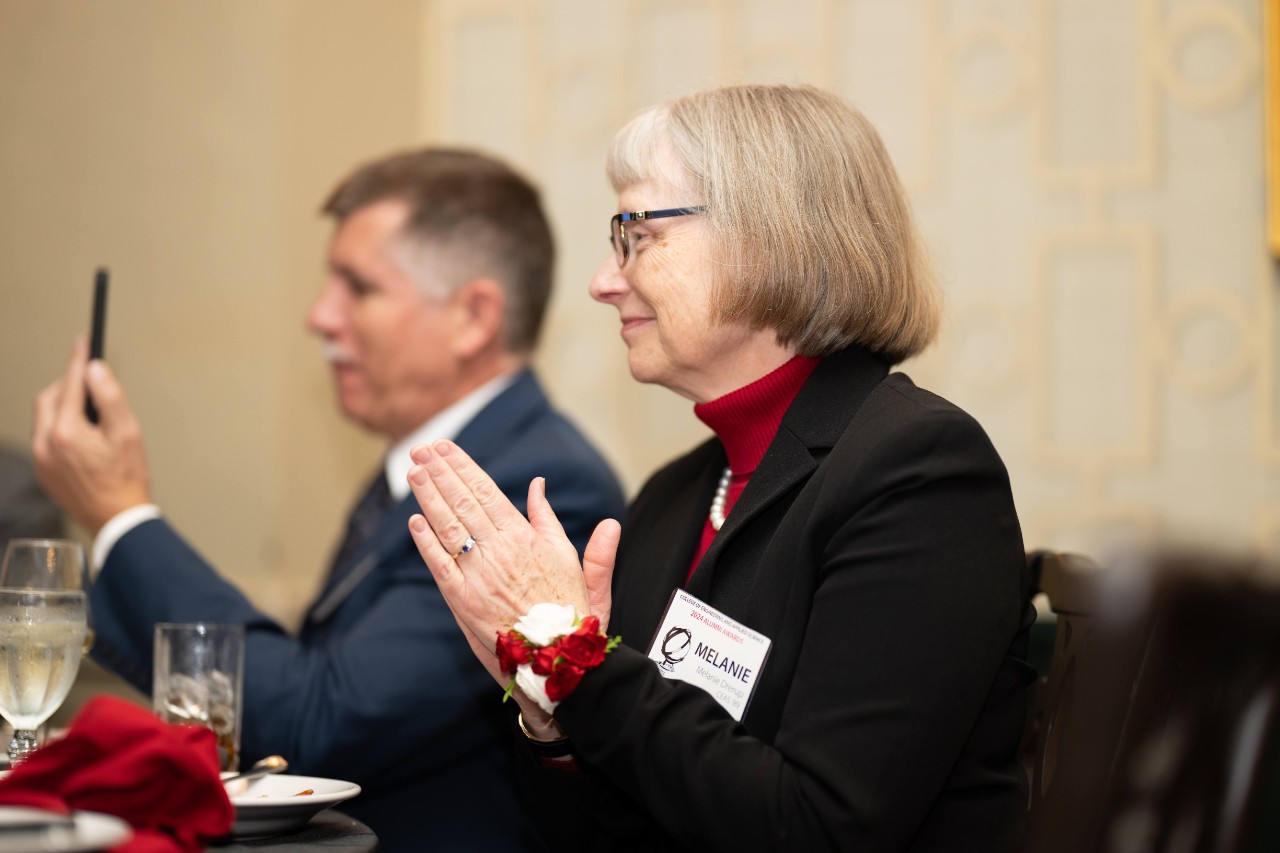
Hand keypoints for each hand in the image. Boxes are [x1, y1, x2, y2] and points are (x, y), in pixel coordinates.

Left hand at [31, 338, 151, 533]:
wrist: (115, 520)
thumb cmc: (126, 480)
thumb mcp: (128, 433)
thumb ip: (110, 397)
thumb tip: (95, 369)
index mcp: (66, 432)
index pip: (71, 384)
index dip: (79, 359)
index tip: (83, 341)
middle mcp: (45, 444)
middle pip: (49, 398)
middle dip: (68, 385)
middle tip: (90, 383)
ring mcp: (40, 460)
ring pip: (43, 418)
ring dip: (62, 407)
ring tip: (90, 413)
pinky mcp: (42, 472)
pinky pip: (43, 437)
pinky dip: (59, 427)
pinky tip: (81, 436)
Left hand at [405, 438, 621, 653]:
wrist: (558, 659)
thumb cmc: (569, 610)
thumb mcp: (572, 559)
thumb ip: (551, 519)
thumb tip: (539, 484)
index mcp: (525, 538)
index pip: (486, 492)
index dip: (463, 468)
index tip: (446, 448)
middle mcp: (498, 552)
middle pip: (462, 503)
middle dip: (440, 473)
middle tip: (422, 449)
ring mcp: (478, 576)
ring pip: (447, 527)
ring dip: (428, 497)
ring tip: (414, 472)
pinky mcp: (463, 601)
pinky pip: (439, 565)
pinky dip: (425, 541)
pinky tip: (414, 521)